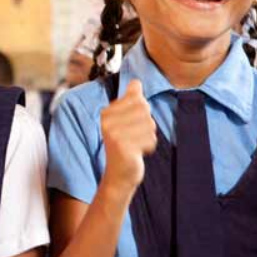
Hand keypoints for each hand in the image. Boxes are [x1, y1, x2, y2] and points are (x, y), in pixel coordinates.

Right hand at [99, 79, 157, 193]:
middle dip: (146, 124)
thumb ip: (130, 100)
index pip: (138, 99)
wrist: (119, 175)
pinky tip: (138, 153)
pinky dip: (149, 147)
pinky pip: (150, 138)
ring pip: (150, 124)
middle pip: (145, 109)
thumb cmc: (125, 146)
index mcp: (106, 113)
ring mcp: (115, 135)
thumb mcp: (125, 120)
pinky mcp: (124, 147)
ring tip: (136, 145)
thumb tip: (136, 82)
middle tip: (135, 137)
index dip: (142, 112)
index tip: (131, 125)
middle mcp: (107, 122)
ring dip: (148, 136)